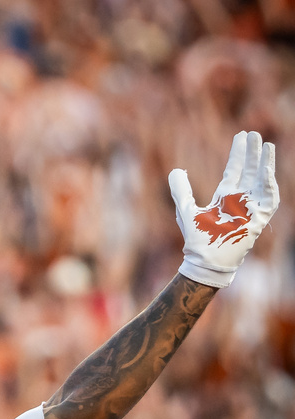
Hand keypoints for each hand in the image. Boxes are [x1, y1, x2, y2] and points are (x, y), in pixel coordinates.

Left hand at [169, 131, 278, 287]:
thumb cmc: (197, 238)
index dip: (238, 153)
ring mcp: (251, 208)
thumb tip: (175, 170)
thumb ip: (181, 189)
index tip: (242, 136)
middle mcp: (240, 200)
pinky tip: (267, 170)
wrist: (205, 259)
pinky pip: (268, 199)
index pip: (235, 170)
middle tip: (255, 135)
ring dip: (265, 163)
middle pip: (250, 171)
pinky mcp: (258, 219)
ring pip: (261, 181)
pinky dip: (268, 184)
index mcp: (225, 196)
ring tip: (266, 145)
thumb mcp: (186, 209)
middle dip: (253, 153)